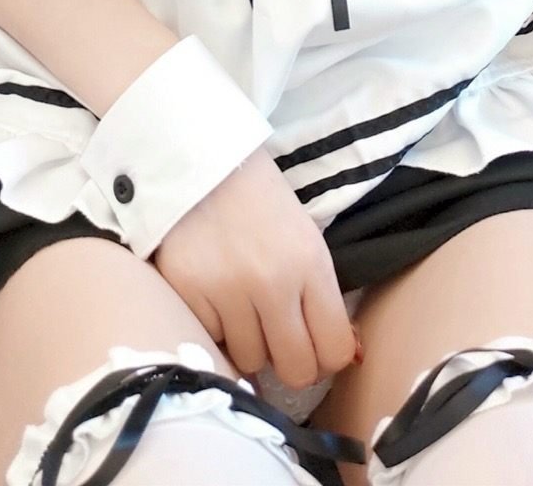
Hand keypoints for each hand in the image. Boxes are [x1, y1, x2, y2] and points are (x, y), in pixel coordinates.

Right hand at [152, 145, 357, 391]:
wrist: (203, 162)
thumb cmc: (262, 204)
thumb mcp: (307, 241)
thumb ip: (322, 299)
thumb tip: (345, 357)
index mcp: (310, 263)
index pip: (335, 350)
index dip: (327, 358)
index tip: (315, 349)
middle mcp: (272, 282)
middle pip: (295, 370)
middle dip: (291, 362)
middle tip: (279, 341)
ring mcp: (226, 289)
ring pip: (249, 362)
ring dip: (249, 344)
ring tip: (242, 309)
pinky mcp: (187, 291)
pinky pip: (210, 342)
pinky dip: (214, 330)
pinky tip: (214, 299)